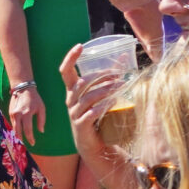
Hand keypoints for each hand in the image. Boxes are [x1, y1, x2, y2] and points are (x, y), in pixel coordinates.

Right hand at [7, 81, 45, 143]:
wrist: (23, 88)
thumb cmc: (35, 98)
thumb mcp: (41, 108)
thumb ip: (41, 120)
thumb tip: (41, 131)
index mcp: (27, 114)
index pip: (28, 130)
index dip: (30, 138)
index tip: (33, 143)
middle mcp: (18, 115)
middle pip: (18, 131)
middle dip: (23, 138)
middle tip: (27, 143)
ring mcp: (12, 114)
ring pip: (14, 128)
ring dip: (18, 134)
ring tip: (24, 139)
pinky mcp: (10, 113)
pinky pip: (13, 123)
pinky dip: (16, 128)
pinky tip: (20, 131)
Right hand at [60, 42, 131, 184]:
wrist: (94, 143)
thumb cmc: (97, 114)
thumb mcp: (101, 94)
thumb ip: (109, 77)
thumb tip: (124, 56)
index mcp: (72, 91)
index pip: (65, 71)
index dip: (70, 58)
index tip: (80, 46)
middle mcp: (70, 101)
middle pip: (81, 82)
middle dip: (100, 76)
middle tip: (119, 74)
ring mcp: (73, 113)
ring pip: (87, 97)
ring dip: (105, 90)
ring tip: (121, 86)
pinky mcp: (80, 125)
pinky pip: (91, 113)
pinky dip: (103, 106)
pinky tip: (114, 102)